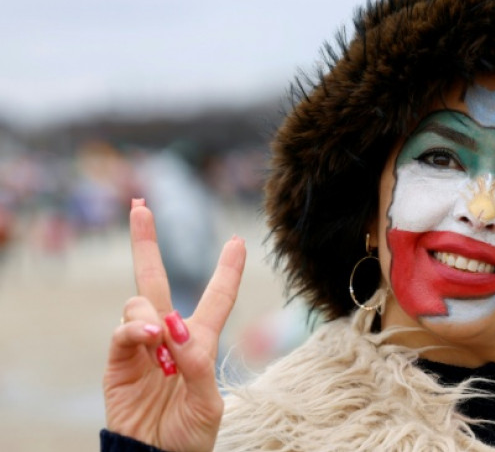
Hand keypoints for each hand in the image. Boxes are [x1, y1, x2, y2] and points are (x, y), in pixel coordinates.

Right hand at [103, 199, 245, 451]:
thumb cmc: (189, 437)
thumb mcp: (209, 403)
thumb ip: (197, 365)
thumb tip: (176, 331)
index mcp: (201, 343)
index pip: (217, 299)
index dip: (227, 271)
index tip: (237, 240)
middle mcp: (169, 338)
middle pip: (157, 281)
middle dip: (146, 243)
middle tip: (140, 206)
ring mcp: (141, 349)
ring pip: (140, 304)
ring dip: (150, 314)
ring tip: (160, 340)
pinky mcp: (117, 364)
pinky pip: (121, 333)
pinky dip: (134, 330)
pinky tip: (147, 337)